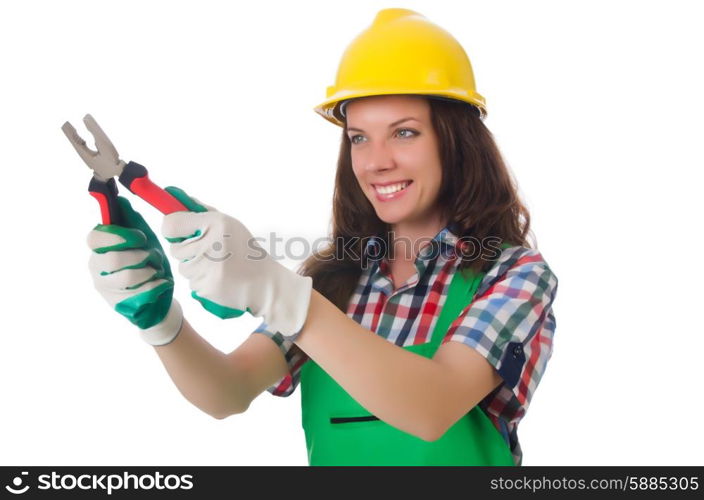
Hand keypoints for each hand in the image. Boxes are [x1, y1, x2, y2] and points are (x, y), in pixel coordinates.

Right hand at [87, 196, 182, 344]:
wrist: (160, 295)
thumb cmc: (149, 263)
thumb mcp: (144, 239)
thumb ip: (132, 221)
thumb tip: (121, 200)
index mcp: (101, 247)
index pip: (95, 238)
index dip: (119, 236)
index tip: (140, 238)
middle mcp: (97, 267)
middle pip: (112, 259)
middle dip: (139, 256)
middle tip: (152, 256)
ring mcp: (106, 287)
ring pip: (126, 277)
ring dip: (149, 271)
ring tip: (157, 270)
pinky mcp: (118, 304)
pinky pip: (139, 293)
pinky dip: (155, 285)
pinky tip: (160, 283)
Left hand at [161, 193, 311, 339]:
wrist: (264, 283)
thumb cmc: (245, 250)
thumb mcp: (228, 224)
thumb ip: (201, 212)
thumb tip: (173, 196)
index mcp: (216, 224)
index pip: (171, 224)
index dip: (173, 227)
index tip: (179, 231)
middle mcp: (210, 246)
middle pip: (175, 248)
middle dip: (188, 249)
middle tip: (211, 251)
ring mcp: (208, 270)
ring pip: (183, 267)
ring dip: (195, 267)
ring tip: (218, 266)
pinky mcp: (206, 288)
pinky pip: (191, 282)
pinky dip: (202, 281)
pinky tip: (220, 279)